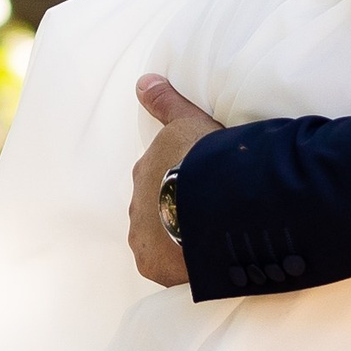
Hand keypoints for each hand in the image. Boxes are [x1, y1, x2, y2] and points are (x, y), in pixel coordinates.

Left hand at [129, 72, 217, 285]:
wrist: (214, 199)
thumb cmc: (204, 158)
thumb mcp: (188, 122)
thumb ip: (167, 103)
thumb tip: (143, 81)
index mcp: (144, 173)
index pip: (157, 180)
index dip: (179, 184)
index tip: (200, 188)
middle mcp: (136, 208)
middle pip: (155, 212)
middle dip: (175, 215)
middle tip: (206, 218)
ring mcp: (143, 240)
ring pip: (159, 242)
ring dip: (177, 243)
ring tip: (207, 244)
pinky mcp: (155, 267)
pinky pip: (169, 269)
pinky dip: (183, 267)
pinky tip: (204, 264)